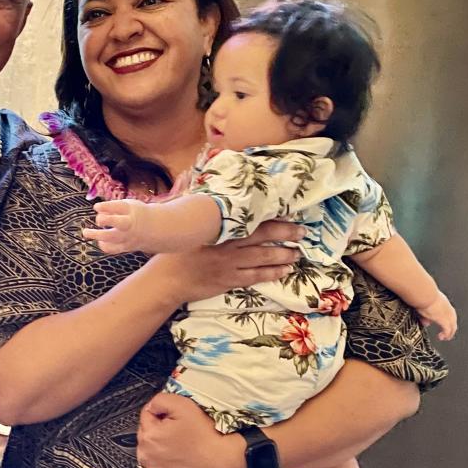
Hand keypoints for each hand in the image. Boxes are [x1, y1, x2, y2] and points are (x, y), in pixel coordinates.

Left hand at [83, 199, 159, 253]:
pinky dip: (104, 245)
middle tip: (97, 220)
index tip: (96, 207)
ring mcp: (128, 236)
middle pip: (118, 222)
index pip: (118, 207)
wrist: (153, 228)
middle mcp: (130, 223)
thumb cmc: (134, 213)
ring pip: (112, 238)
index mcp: (131, 210)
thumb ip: (113, 207)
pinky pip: (113, 249)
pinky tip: (100, 241)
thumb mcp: (127, 205)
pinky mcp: (126, 247)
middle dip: (106, 221)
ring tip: (85, 232)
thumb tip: (98, 210)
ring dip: (97, 235)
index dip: (106, 207)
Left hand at [137, 391, 243, 467]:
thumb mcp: (183, 406)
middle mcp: (146, 456)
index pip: (147, 414)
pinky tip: (178, 457)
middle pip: (147, 432)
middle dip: (159, 428)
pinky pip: (156, 466)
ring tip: (180, 445)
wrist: (222, 462)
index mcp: (148, 436)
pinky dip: (163, 461)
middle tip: (180, 430)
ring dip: (159, 445)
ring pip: (150, 449)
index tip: (176, 418)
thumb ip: (160, 400)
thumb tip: (152, 406)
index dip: (163, 413)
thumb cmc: (205, 435)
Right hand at [141, 220, 303, 305]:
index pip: (249, 219)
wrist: (165, 281)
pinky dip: (272, 273)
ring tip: (297, 252)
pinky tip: (284, 270)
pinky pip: (256, 277)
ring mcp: (229, 264)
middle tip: (302, 232)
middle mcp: (226, 245)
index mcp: (217, 229)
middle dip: (285, 234)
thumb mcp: (184, 225)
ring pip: (263, 258)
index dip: (270, 215)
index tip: (286, 211)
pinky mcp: (229, 281)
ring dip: (283, 255)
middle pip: (262, 237)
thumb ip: (198, 208)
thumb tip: (207, 186)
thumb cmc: (173, 252)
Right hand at [417, 290, 457, 339]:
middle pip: (453, 320)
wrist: (425, 294)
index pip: (448, 312)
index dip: (444, 318)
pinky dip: (446, 335)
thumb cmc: (422, 295)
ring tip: (445, 337)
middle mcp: (448, 308)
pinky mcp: (444, 320)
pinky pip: (448, 330)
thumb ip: (426, 314)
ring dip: (449, 333)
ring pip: (453, 326)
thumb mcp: (424, 304)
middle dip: (450, 327)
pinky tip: (441, 337)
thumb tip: (426, 323)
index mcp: (443, 302)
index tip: (438, 323)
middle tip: (446, 333)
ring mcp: (447, 315)